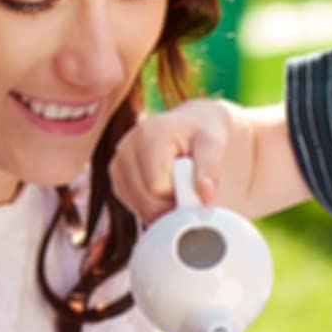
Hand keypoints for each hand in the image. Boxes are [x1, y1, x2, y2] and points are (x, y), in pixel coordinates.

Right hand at [109, 99, 248, 224]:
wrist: (191, 124)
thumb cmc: (203, 133)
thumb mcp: (214, 144)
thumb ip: (210, 168)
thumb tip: (205, 194)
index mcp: (148, 135)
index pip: (158, 188)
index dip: (182, 196)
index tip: (198, 187)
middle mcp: (126, 148)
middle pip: (147, 201)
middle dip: (174, 203)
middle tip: (191, 187)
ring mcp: (118, 163)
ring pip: (140, 207)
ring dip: (164, 205)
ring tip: (179, 184)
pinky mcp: (118, 176)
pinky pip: (135, 206)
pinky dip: (155, 205)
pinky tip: (167, 189)